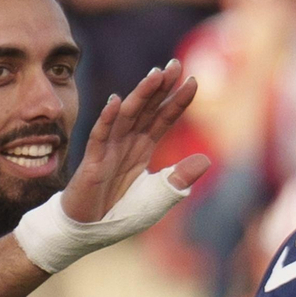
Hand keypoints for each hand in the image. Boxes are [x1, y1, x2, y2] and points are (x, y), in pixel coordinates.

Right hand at [60, 58, 210, 224]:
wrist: (88, 232)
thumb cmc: (119, 213)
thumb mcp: (158, 198)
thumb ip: (179, 179)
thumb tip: (207, 159)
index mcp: (143, 148)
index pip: (163, 119)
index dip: (177, 101)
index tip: (193, 81)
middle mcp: (127, 143)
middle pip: (146, 110)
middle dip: (160, 87)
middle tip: (175, 64)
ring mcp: (108, 150)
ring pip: (126, 116)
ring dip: (140, 96)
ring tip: (154, 76)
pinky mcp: (92, 163)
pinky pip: (100, 137)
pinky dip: (107, 119)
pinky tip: (117, 101)